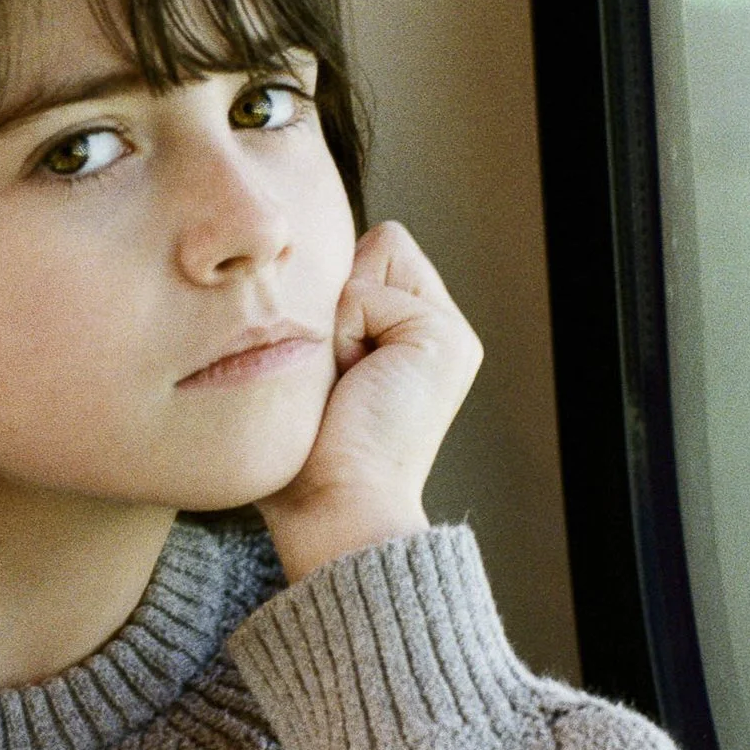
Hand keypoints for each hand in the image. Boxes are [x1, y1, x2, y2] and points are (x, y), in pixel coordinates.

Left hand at [260, 220, 482, 580]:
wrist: (336, 505)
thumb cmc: (302, 456)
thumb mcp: (310, 373)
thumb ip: (324, 314)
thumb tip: (300, 270)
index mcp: (414, 338)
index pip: (370, 255)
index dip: (332, 295)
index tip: (327, 367)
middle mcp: (440, 330)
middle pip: (377, 244)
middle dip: (339, 296)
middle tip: (338, 374)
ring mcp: (448, 332)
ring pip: (378, 251)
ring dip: (341, 312)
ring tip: (345, 376)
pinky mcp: (442, 336)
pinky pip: (366, 290)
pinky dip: (346, 330)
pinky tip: (355, 382)